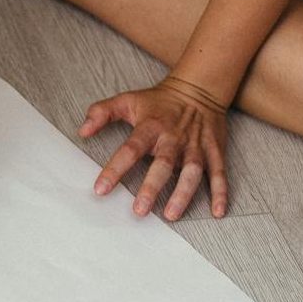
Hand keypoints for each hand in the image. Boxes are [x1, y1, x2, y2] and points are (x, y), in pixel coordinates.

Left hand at [81, 75, 229, 220]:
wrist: (200, 86)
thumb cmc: (158, 100)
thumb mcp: (127, 100)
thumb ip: (102, 113)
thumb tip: (82, 130)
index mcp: (151, 127)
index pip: (130, 149)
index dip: (115, 169)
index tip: (100, 190)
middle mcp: (174, 138)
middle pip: (163, 164)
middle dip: (151, 187)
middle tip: (139, 211)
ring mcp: (196, 145)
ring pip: (192, 171)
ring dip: (183, 193)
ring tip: (171, 215)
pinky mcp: (215, 150)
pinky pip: (219, 172)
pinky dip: (221, 192)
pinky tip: (218, 212)